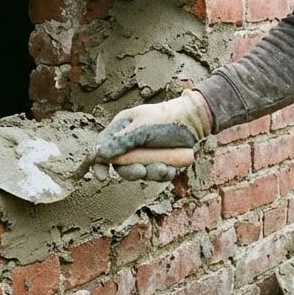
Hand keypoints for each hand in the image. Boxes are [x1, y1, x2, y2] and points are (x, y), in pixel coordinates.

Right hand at [96, 90, 212, 180]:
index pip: (103, 148)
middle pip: (121, 165)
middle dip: (132, 171)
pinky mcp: (159, 161)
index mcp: (122, 129)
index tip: (102, 176)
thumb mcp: (142, 128)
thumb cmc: (166, 118)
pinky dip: (163, 174)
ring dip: (151, 173)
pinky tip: (172, 167)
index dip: (100, 163)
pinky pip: (156, 175)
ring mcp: (145, 153)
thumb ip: (121, 141)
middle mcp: (131, 142)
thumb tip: (99, 154)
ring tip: (164, 167)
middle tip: (142, 170)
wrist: (194, 120)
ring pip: (140, 172)